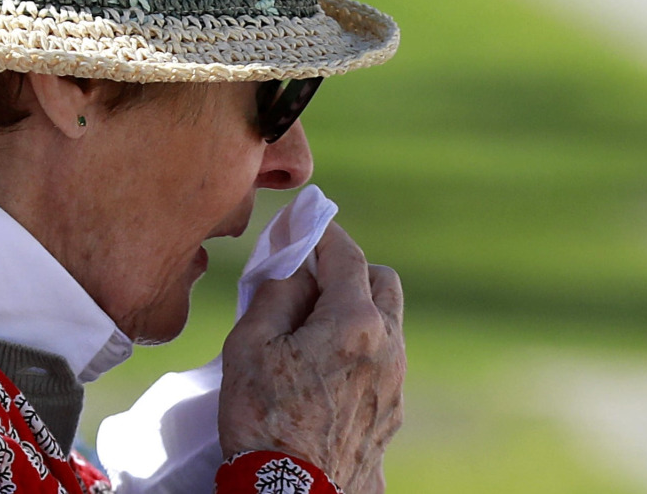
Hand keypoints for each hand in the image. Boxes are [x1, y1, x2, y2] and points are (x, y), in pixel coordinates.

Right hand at [219, 222, 405, 493]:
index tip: (305, 223)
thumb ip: (276, 293)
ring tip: (314, 332)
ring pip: (388, 325)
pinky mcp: (393, 413)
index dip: (323, 233)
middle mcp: (390, 348)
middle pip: (384, 282)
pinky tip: (326, 371)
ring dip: (358, 313)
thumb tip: (293, 263)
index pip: (346, 255)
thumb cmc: (263, 424)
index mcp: (356, 323)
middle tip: (312, 283)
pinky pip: (384, 363)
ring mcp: (396, 383)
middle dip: (351, 271)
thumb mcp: (250, 348)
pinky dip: (361, 351)